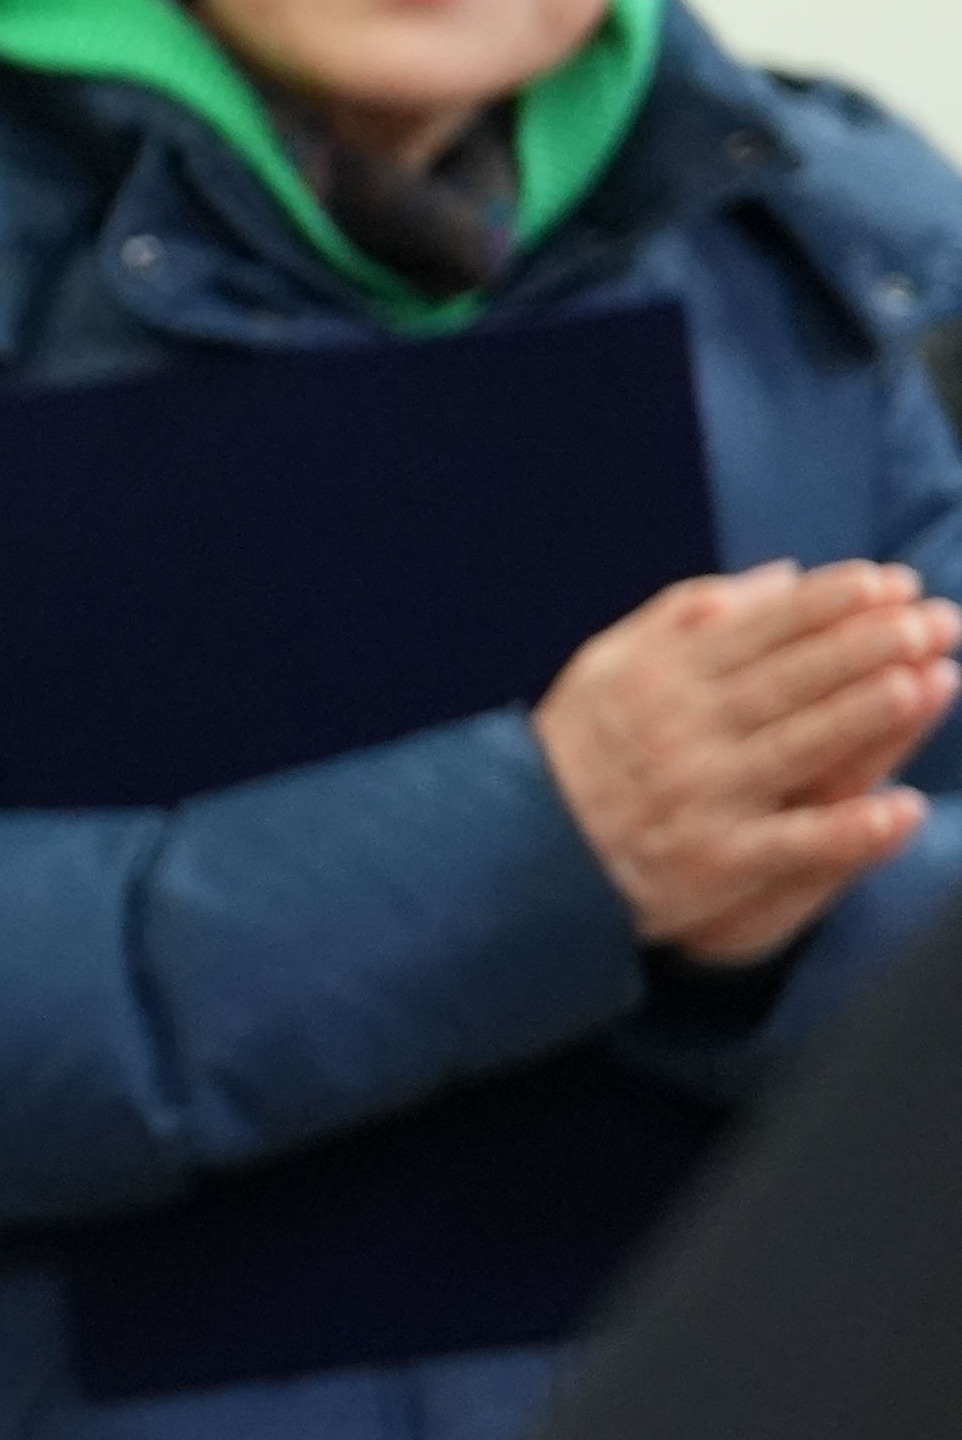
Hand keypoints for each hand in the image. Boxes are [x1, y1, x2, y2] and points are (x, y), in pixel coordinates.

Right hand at [539, 562, 951, 964]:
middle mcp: (683, 732)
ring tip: (926, 681)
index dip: (823, 604)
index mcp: (661, 679)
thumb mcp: (607, 663)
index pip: (756, 631)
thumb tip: (779, 575)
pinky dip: (845, 832)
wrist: (519, 850)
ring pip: (796, 750)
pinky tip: (899, 811)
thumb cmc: (578, 747)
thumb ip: (683, 614)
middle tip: (929, 620)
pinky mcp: (715, 863)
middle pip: (786, 682)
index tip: (885, 581)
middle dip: (862, 648)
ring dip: (864, 716)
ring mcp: (702, 798)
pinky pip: (789, 845)